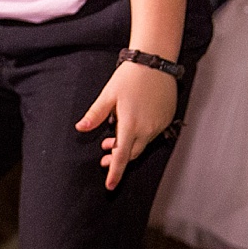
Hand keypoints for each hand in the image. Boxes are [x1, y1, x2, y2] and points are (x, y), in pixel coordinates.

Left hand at [75, 61, 179, 190]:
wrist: (155, 62)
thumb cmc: (130, 77)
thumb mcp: (108, 95)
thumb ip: (95, 115)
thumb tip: (81, 128)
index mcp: (130, 125)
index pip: (121, 157)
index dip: (115, 173)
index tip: (110, 186)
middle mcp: (147, 129)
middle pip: (132, 154)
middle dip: (118, 158)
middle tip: (104, 155)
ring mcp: (159, 124)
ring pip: (142, 144)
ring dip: (128, 145)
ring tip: (113, 137)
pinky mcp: (167, 118)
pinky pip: (153, 133)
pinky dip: (140, 135)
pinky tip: (131, 125)